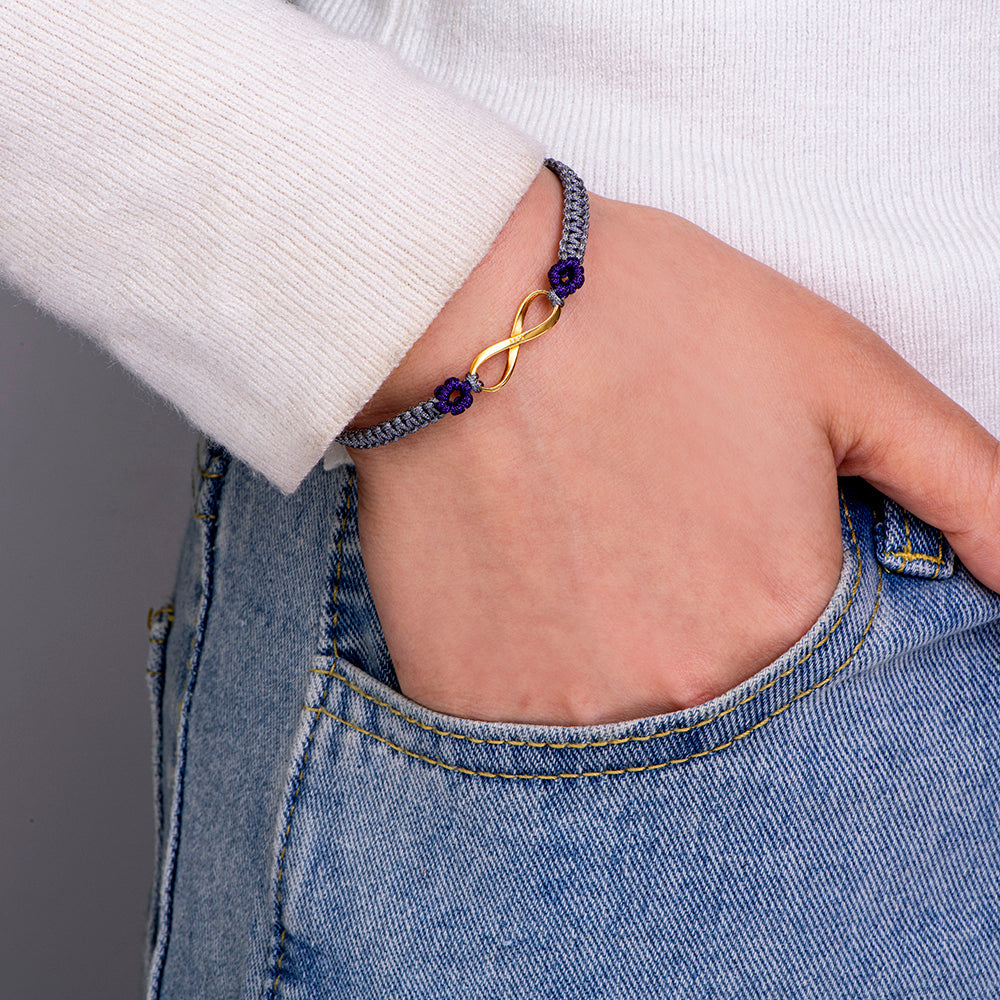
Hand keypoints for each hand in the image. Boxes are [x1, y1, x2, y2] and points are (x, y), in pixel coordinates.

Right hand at [347, 169, 999, 725]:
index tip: (724, 557)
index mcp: (782, 620)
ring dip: (618, 665)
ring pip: (621, 734)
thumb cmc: (656, 317)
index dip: (775, 609)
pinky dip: (539, 683)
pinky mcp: (462, 700)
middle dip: (697, 640)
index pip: (826, 692)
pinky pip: (521, 739)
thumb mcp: (841, 375)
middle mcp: (678, 693)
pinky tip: (530, 593)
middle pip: (719, 712)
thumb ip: (967, 485)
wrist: (468, 304)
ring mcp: (560, 712)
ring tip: (586, 562)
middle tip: (647, 548)